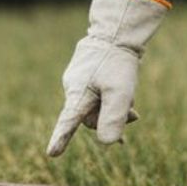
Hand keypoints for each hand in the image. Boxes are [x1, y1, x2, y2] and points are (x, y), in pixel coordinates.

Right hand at [46, 0, 168, 156]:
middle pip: (90, 118)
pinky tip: (127, 102)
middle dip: (110, 119)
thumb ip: (113, 118)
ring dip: (114, 108)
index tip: (51, 153)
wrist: (116, 31)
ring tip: (132, 100)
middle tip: (135, 116)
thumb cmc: (117, 63)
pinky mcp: (87, 76)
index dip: (61, 139)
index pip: (68, 122)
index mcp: (78, 94)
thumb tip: (107, 143)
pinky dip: (112, 99)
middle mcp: (73, 88)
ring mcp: (79, 81)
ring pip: (96, 106)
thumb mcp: (120, 92)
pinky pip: (98, 95)